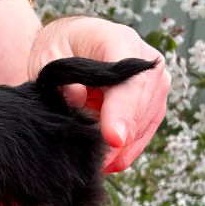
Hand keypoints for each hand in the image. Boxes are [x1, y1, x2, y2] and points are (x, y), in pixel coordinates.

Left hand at [28, 16, 169, 171]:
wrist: (73, 43)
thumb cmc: (61, 47)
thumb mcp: (50, 56)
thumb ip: (62, 78)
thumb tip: (77, 99)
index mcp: (120, 41)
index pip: (130, 80)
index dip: (122, 111)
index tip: (113, 139)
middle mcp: (146, 62)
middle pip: (141, 105)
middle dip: (120, 138)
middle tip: (94, 163)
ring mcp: (155, 83)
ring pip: (145, 122)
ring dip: (122, 147)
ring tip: (96, 164)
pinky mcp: (153, 103)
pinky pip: (145, 131)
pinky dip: (127, 150)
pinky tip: (109, 163)